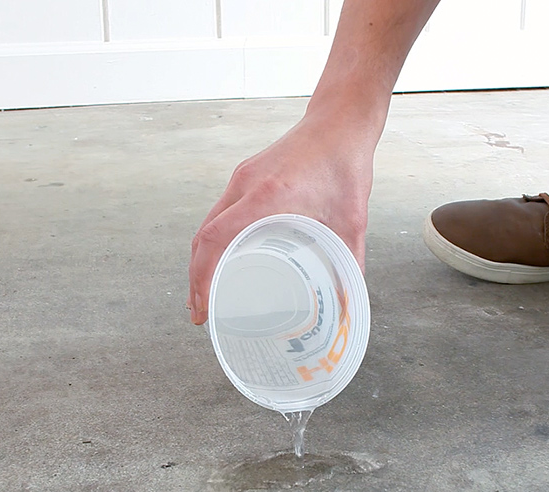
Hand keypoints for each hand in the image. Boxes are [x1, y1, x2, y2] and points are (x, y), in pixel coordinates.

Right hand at [187, 110, 376, 324]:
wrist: (339, 121)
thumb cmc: (344, 165)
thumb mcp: (352, 220)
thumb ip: (350, 262)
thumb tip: (348, 299)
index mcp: (267, 197)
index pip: (216, 238)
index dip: (203, 276)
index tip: (204, 305)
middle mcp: (246, 186)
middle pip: (203, 237)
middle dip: (196, 279)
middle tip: (201, 313)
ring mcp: (241, 179)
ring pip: (207, 225)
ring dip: (201, 260)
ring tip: (205, 295)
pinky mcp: (245, 176)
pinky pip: (219, 213)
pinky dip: (213, 241)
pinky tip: (220, 259)